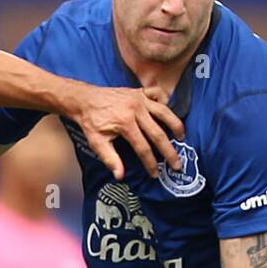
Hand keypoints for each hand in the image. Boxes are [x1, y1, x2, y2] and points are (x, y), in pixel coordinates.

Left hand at [64, 83, 183, 180]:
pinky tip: (167, 113)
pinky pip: (157, 94)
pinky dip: (165, 102)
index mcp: (125, 123)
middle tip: (177, 164)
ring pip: (164, 112)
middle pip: (158, 133)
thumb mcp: (96, 142)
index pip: (143, 147)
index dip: (150, 163)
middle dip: (169, 151)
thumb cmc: (90, 122)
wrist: (84, 99)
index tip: (155, 174)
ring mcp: (139, 98)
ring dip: (175, 125)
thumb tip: (120, 176)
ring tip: (182, 137)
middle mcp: (136, 109)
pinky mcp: (139, 91)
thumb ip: (110, 159)